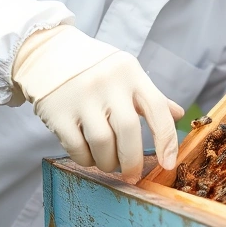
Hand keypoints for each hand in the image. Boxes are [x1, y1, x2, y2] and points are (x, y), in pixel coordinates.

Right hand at [12, 25, 184, 182]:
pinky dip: (85, 159)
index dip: (166, 140)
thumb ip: (149, 96)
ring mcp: (82, 97)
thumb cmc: (94, 67)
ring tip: (107, 162)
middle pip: (128, 131)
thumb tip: (178, 115)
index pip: (157, 109)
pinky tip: (88, 155)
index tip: (168, 164)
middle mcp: (108, 83)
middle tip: (132, 174)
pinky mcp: (57, 111)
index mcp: (130, 73)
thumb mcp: (125, 72)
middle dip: (132, 160)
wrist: (47, 52)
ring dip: (107, 162)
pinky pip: (76, 148)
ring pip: (102, 144)